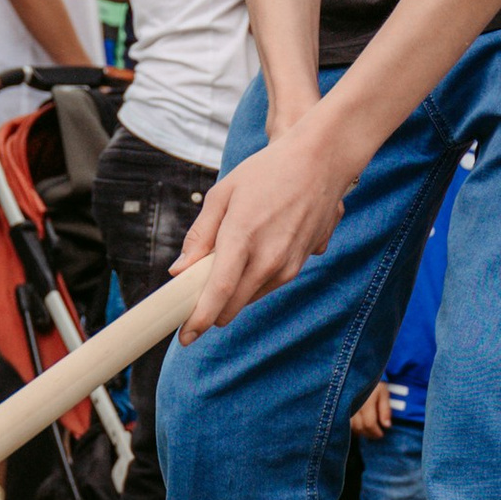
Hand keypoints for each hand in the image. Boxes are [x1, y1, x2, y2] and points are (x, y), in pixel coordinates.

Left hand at [175, 114, 352, 336]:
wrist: (320, 162)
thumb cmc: (267, 172)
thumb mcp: (223, 194)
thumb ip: (200, 235)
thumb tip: (179, 270)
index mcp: (243, 237)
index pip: (219, 292)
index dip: (199, 319)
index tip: (185, 337)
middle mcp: (268, 258)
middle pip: (232, 305)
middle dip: (210, 311)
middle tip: (192, 302)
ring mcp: (288, 264)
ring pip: (249, 297)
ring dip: (232, 293)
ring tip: (224, 262)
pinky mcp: (300, 264)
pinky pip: (267, 284)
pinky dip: (251, 280)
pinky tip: (250, 253)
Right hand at [350, 374, 392, 438]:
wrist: (359, 372)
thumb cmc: (374, 383)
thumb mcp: (383, 393)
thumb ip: (385, 410)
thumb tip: (387, 426)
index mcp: (366, 402)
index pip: (369, 424)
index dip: (376, 432)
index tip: (381, 434)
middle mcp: (355, 406)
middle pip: (360, 427)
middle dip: (369, 434)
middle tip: (376, 434)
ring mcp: (346, 407)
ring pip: (351, 426)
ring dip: (361, 431)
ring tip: (368, 430)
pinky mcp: (341, 407)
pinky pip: (345, 422)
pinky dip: (353, 427)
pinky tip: (359, 425)